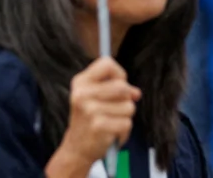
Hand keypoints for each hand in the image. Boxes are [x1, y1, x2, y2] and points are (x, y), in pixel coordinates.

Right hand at [51, 58, 139, 172]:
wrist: (76, 148)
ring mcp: (90, 110)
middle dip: (125, 99)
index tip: (119, 84)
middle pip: (122, 86)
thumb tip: (136, 93)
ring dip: (125, 117)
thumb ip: (115, 89)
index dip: (119, 74)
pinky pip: (127, 123)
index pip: (107, 64)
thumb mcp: (94, 98)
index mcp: (80, 82)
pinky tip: (112, 133)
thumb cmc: (89, 120)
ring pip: (128, 106)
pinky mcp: (99, 126)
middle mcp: (82, 94)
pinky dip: (124, 131)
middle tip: (115, 109)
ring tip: (111, 122)